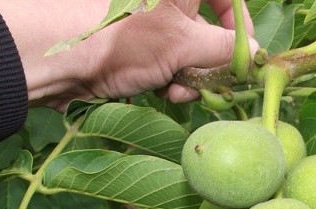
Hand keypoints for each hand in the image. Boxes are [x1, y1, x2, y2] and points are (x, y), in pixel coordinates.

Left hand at [0, 0, 256, 108]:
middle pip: (208, 27)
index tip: (244, 54)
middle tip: (207, 82)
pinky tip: (161, 92)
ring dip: (190, 77)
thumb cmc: (121, 39)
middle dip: (210, 60)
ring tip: (175, 90)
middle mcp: (165, 0)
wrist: (57, 60)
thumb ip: (225, 49)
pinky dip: (170, 80)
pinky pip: (167, 63)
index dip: (240, 24)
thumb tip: (258, 57)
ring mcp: (149, 23)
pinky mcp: (136, 47)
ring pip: (189, 51)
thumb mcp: (182, 44)